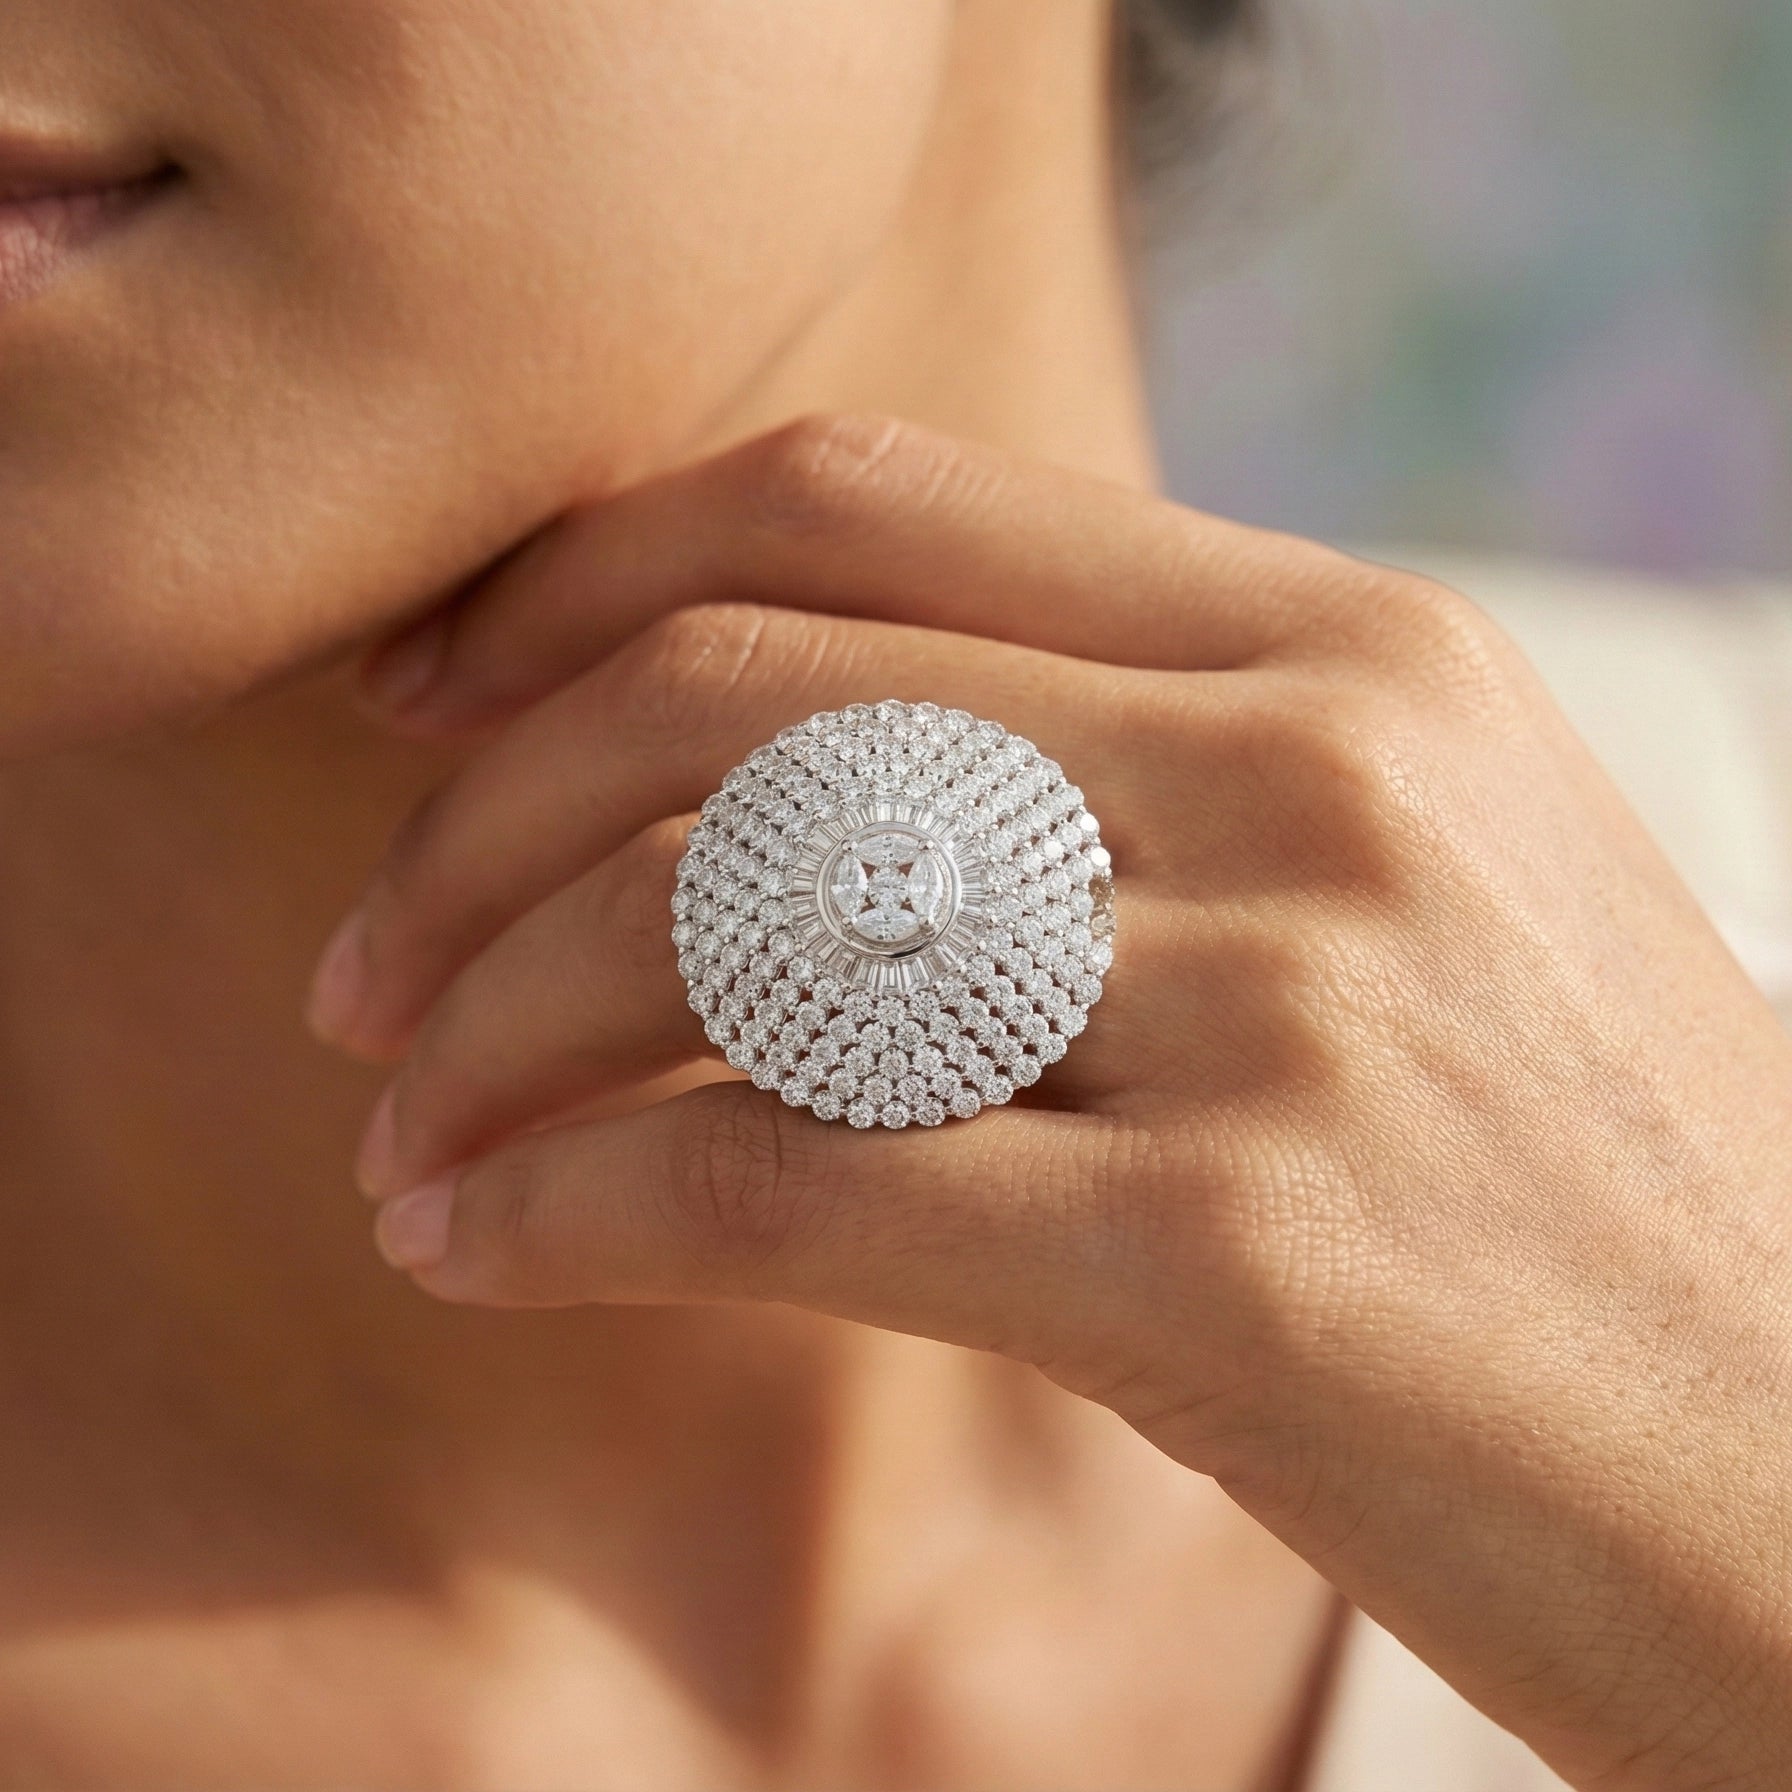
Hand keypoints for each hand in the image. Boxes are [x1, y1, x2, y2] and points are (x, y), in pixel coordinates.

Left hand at [309, 415, 1791, 1790]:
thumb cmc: (1569, 1188)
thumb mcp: (1386, 894)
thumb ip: (1119, 780)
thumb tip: (766, 777)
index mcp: (1342, 645)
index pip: (849, 505)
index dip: (577, 587)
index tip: (418, 708)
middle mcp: (1316, 770)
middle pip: (740, 698)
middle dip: (474, 833)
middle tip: (360, 979)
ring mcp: (1290, 1000)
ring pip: (731, 922)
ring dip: (489, 1032)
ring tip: (406, 1141)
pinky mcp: (1244, 1259)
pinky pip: (778, 1172)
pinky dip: (568, 1202)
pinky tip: (484, 1249)